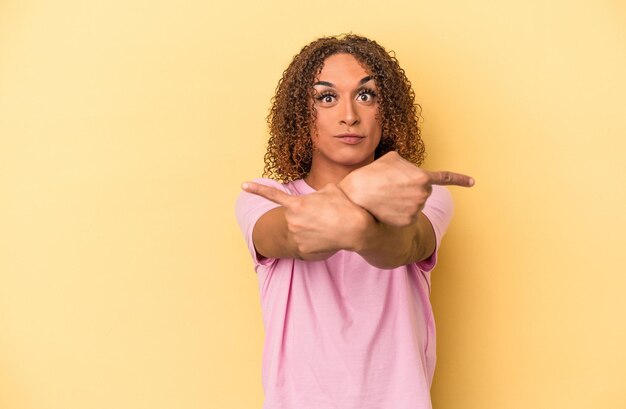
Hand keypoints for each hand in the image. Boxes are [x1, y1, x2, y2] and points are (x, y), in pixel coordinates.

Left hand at [242, 182, 374, 257]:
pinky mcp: (302, 250)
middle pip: (294, 217)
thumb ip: (316, 194)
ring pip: (300, 231)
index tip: (244, 186)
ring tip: (328, 227)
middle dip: (306, 216)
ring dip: (311, 229)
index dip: (257, 189)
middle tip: (324, 216)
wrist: (354, 229)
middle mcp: (291, 220)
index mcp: (296, 204)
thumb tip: (316, 198)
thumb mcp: (330, 190)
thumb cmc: (344, 206)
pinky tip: (326, 239)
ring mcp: (295, 236)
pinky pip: (305, 244)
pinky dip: (315, 241)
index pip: (272, 195)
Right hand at [339, 151, 473, 226]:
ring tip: (385, 195)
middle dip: (411, 187)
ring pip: (415, 203)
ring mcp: (417, 210)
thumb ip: (406, 164)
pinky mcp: (408, 221)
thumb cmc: (372, 174)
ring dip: (403, 199)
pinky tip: (387, 207)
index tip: (472, 182)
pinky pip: (408, 214)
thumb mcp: (390, 159)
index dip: (460, 179)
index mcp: (422, 177)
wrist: (358, 197)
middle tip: (391, 185)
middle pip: (422, 190)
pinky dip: (399, 211)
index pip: (444, 178)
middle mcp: (423, 195)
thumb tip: (409, 171)